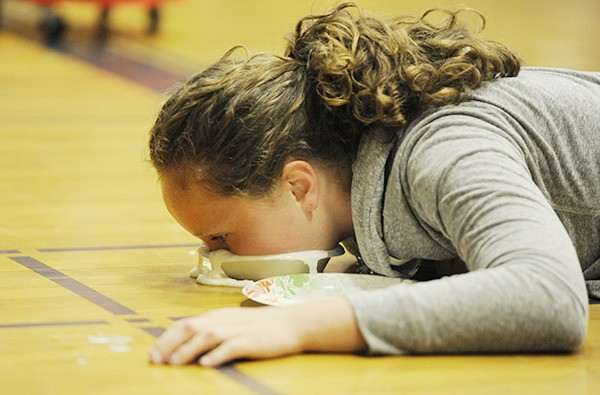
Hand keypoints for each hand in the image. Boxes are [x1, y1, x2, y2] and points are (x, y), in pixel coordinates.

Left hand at [149, 297, 365, 366]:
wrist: (291, 323)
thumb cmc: (259, 326)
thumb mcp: (231, 324)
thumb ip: (211, 331)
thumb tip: (185, 344)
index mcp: (216, 317)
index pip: (185, 324)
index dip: (166, 338)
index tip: (153, 354)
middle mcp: (223, 321)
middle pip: (191, 327)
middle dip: (170, 344)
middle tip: (157, 361)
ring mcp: (238, 330)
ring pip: (208, 335)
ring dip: (189, 349)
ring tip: (175, 363)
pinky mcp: (252, 340)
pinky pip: (232, 346)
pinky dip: (218, 354)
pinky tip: (208, 364)